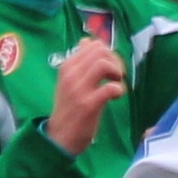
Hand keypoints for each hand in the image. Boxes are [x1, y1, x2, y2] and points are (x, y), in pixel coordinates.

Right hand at [46, 24, 125, 156]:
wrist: (59, 137)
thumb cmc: (69, 109)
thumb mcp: (70, 81)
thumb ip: (80, 62)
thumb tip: (87, 40)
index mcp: (67, 66)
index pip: (93, 45)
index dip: (109, 54)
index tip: (110, 69)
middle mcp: (71, 73)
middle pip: (100, 50)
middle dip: (115, 61)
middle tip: (115, 77)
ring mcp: (79, 88)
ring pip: (104, 64)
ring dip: (117, 73)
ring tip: (115, 84)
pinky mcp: (88, 104)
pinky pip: (110, 87)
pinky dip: (118, 90)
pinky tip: (116, 97)